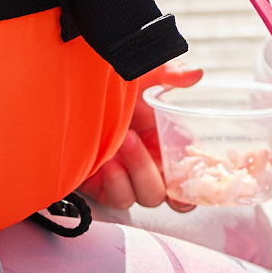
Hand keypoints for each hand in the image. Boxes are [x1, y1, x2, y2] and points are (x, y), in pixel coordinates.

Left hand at [80, 66, 201, 212]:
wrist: (76, 95)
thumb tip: (195, 74)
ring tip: (115, 145)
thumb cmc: (114, 88)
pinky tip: (104, 159)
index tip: (184, 169)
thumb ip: (169, 74)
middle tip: (130, 137)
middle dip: (148, 168)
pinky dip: (114, 181)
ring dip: (132, 173)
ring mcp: (130, 179)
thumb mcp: (142, 75)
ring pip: (143, 197)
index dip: (193, 181)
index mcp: (169, 145)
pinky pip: (118, 198)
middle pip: (166, 192)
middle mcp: (152, 166)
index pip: (191, 175)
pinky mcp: (106, 189)